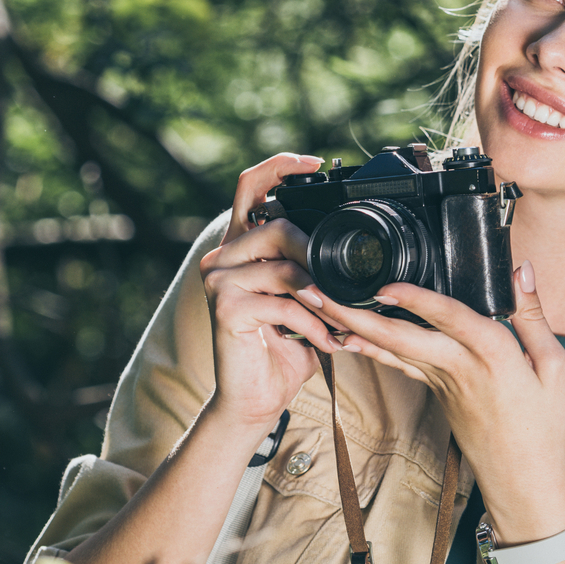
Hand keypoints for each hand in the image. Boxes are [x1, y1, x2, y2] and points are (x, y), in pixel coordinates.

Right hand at [197, 153, 348, 438]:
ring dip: (321, 297)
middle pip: (276, 226)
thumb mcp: (304, 300)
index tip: (313, 163)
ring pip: (284, 265)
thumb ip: (311, 267)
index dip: (278, 167)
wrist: (256, 400)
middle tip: (338, 288)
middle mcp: (222, 258)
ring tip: (337, 320)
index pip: (249, 188)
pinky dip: (314, 324)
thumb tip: (347, 245)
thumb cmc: (283, 350)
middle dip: (316, 255)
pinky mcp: (225, 308)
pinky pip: (284, 301)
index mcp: (240, 249)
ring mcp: (217, 281)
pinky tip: (326, 342)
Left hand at [294, 262, 564, 542]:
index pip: (450, 319)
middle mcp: (459, 368)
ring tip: (318, 304)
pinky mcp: (434, 392)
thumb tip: (520, 269)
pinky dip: (369, 347)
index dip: (416, 301)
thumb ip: (533, 315)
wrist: (523, 482)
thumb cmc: (542, 425)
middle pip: (400, 336)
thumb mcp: (554, 367)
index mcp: (494, 356)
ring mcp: (441, 383)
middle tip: (317, 292)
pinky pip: (397, 364)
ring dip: (352, 325)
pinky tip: (345, 335)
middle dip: (354, 313)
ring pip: (390, 349)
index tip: (385, 284)